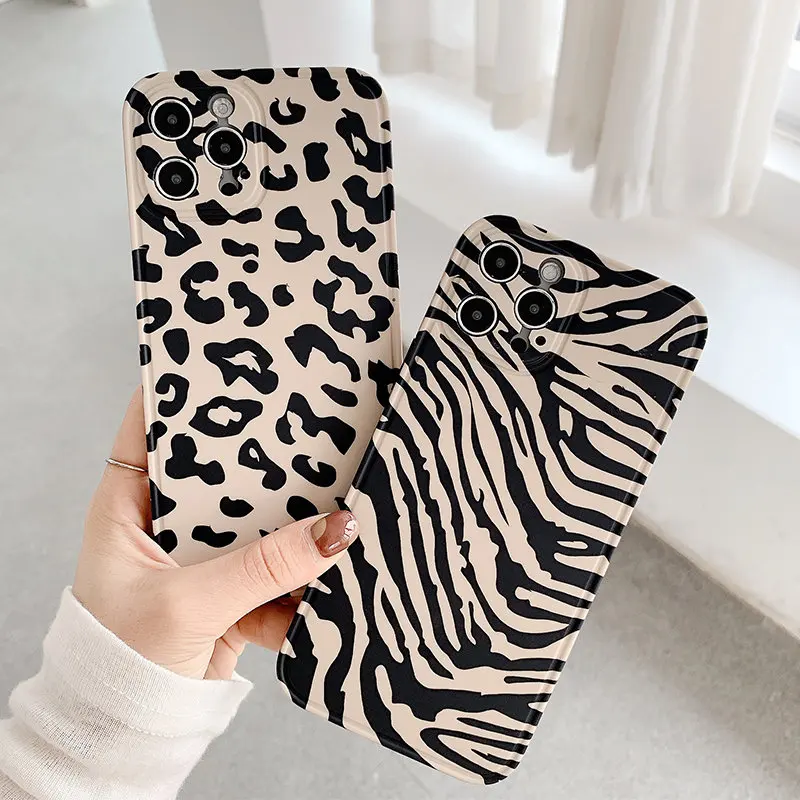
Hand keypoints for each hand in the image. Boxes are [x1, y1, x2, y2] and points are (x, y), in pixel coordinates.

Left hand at [73, 388, 357, 679]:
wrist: (132, 730)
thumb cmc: (122, 659)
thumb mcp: (189, 602)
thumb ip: (263, 566)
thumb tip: (337, 530)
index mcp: (129, 505)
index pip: (153, 428)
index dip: (186, 392)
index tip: (230, 359)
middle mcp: (168, 522)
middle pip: (222, 468)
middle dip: (263, 455)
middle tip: (307, 418)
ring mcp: (205, 556)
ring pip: (259, 517)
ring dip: (293, 517)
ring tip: (337, 487)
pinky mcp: (235, 590)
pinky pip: (278, 566)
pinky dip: (302, 572)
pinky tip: (331, 561)